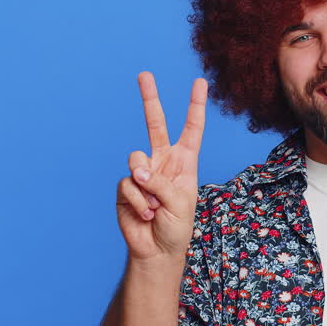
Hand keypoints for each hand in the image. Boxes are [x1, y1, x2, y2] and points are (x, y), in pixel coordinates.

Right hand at [115, 72, 207, 261]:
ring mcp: (142, 173)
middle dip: (149, 98)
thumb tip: (136, 170)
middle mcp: (163, 162)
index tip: (200, 82)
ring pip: (136, 159)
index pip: (191, 129)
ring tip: (155, 206)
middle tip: (144, 74)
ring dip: (147, 186)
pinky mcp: (126, 187)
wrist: (157, 251)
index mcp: (184, 162)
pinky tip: (146, 215)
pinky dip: (138, 202)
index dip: (196, 106)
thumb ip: (160, 182)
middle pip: (155, 124)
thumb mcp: (180, 203)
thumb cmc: (177, 227)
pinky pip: (128, 185)